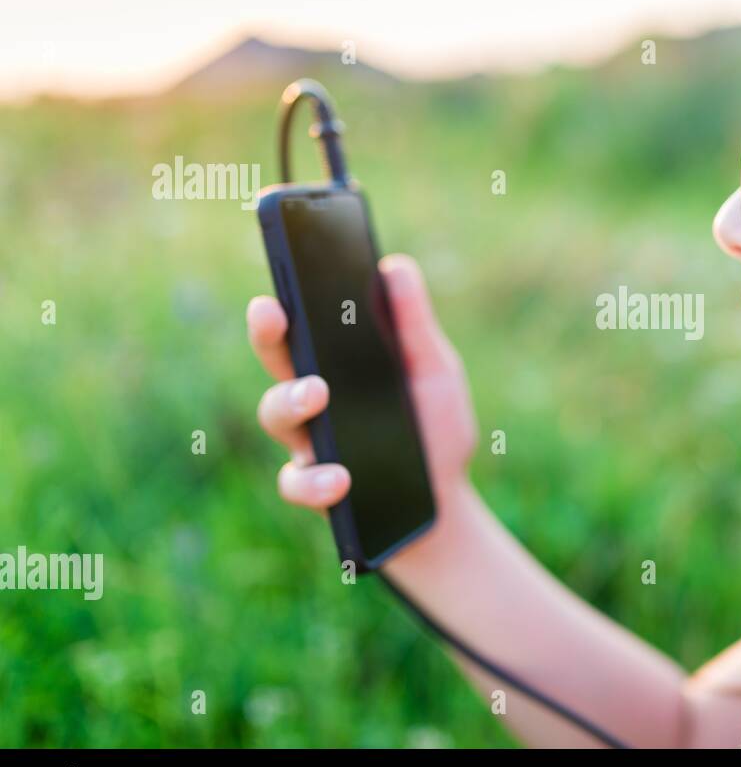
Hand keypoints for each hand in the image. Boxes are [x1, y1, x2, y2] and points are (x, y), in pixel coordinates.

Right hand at [247, 253, 478, 512]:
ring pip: (275, 415)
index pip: (300, 324)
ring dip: (290, 401)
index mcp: (336, 363)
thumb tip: (394, 265)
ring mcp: (309, 443)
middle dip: (267, 334)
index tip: (278, 271)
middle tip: (271, 312)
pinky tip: (342, 476)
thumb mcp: (435, 371)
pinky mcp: (318, 490)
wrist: (446, 501)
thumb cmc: (435, 430)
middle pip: (276, 360)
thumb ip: (413, 324)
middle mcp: (312, 399)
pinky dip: (316, 480)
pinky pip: (297, 483)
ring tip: (317, 394)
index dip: (283, 299)